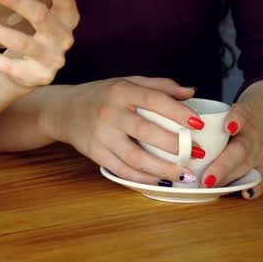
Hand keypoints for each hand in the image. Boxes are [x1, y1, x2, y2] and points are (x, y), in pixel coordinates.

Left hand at [0, 0, 81, 88]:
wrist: (33, 71)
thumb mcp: (49, 12)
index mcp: (68, 17)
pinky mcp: (36, 76)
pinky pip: (8, 66)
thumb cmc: (37, 32)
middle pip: (40, 16)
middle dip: (17, 1)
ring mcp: (51, 59)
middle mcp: (64, 38)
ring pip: (20, 41)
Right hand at [40, 76, 201, 184]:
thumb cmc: (101, 96)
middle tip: (199, 153)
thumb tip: (191, 92)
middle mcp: (110, 112)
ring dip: (163, 169)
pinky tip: (161, 181)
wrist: (63, 110)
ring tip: (186, 175)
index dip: (178, 112)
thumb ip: (159, 86)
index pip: (153, 100)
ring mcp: (101, 135)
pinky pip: (122, 170)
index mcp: (121, 91)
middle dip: (175, 145)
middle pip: (146, 131)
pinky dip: (144, 178)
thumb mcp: (126, 82)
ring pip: (135, 157)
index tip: (198, 124)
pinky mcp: (95, 153)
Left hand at [199, 101, 262, 198]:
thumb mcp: (212, 110)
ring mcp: (258, 152)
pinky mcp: (261, 167)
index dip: (236, 120)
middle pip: (240, 149)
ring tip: (209, 187)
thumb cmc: (219, 121)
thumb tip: (165, 112)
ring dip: (228, 178)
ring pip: (247, 166)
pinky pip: (261, 179)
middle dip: (223, 165)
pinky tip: (244, 194)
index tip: (227, 128)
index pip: (242, 113)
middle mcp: (251, 134)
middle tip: (205, 178)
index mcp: (241, 116)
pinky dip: (255, 187)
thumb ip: (193, 110)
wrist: (245, 128)